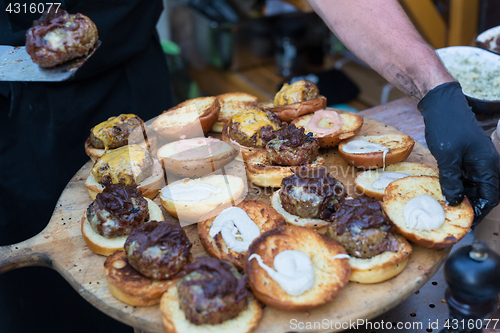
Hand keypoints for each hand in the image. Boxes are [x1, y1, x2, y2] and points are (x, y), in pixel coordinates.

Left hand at [418, 82, 499, 224]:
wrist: (442, 104)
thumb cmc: (447, 127)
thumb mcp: (447, 156)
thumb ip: (452, 180)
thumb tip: (455, 201)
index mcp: (487, 165)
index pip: (490, 197)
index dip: (480, 212)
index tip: (466, 223)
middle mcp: (486, 163)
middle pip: (483, 192)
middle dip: (471, 206)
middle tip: (454, 217)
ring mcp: (476, 159)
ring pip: (473, 185)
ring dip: (463, 196)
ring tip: (447, 207)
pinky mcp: (466, 156)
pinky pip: (465, 176)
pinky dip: (457, 184)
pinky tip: (444, 191)